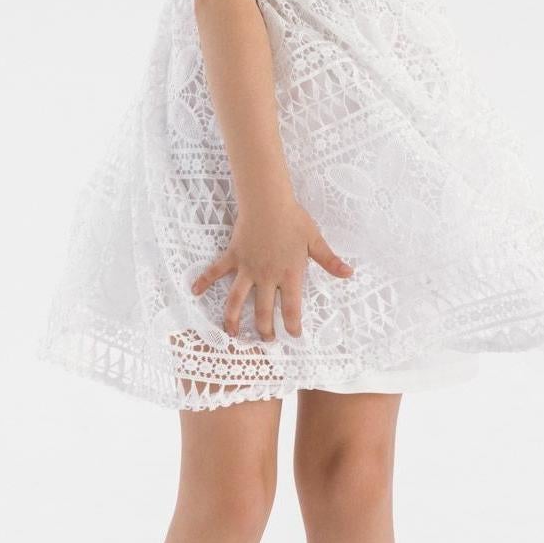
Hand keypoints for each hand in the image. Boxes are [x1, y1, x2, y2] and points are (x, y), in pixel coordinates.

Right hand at [189, 198, 353, 340]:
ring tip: (231, 333)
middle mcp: (266, 276)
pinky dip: (204, 281)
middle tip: (267, 340)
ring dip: (233, 318)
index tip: (294, 335)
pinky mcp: (233, 257)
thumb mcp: (315, 241)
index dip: (292, 325)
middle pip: (263, 311)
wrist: (268, 202)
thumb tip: (349, 273)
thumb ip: (329, 261)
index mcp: (288, 275)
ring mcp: (247, 268)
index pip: (291, 308)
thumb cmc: (293, 219)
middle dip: (264, 330)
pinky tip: (195, 292)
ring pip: (237, 300)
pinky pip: (216, 271)